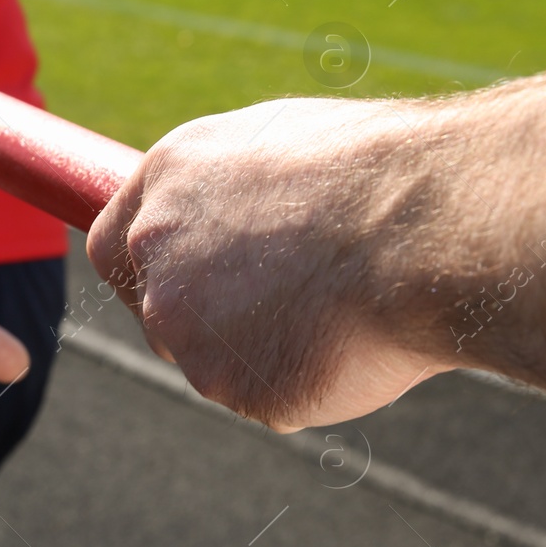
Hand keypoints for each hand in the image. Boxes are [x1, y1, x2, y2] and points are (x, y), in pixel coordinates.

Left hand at [87, 99, 455, 430]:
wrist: (431, 226)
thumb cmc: (383, 175)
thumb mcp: (288, 149)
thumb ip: (233, 197)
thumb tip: (231, 227)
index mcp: (170, 179)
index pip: (114, 246)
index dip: (147, 274)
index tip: (184, 288)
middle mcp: (160, 253)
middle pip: (157, 314)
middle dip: (209, 322)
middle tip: (287, 307)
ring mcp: (190, 326)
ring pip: (217, 363)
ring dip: (268, 351)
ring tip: (343, 305)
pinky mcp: (234, 386)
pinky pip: (266, 397)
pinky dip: (307, 381)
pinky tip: (352, 338)